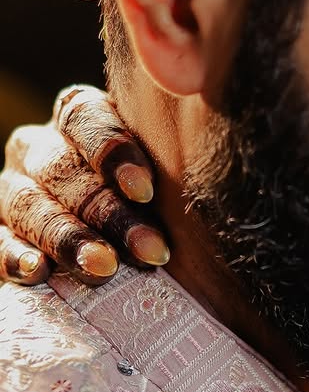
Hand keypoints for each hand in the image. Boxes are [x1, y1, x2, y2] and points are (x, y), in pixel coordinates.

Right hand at [0, 85, 168, 286]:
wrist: (133, 268)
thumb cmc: (161, 218)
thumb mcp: (170, 188)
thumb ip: (177, 161)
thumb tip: (206, 121)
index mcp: (78, 122)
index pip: (84, 118)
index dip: (112, 152)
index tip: (146, 191)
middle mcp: (41, 150)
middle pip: (64, 172)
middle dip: (109, 214)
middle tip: (151, 252)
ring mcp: (16, 191)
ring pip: (31, 206)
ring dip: (69, 239)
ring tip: (105, 269)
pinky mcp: (4, 233)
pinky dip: (16, 257)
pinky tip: (39, 273)